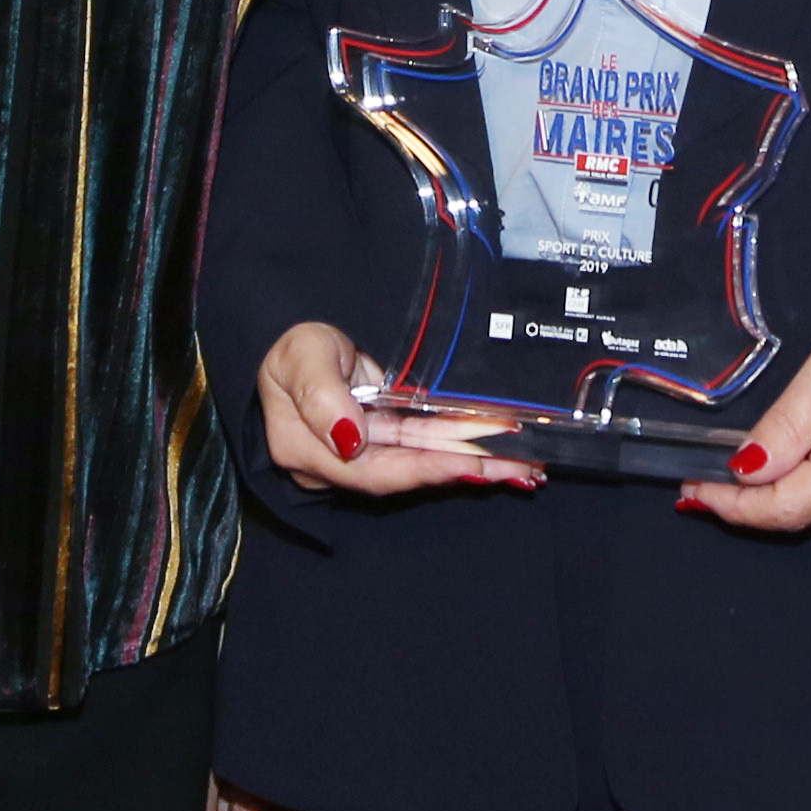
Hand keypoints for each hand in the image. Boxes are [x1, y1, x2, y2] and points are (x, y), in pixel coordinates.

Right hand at [258, 320, 546, 496]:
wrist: (285, 338)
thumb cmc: (290, 346)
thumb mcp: (300, 358)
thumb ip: (320, 396)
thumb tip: (351, 440)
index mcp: (309, 451)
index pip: (376, 471)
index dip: (426, 469)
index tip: (473, 464)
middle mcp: (340, 461)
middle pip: (409, 472)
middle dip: (467, 469)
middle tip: (522, 469)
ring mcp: (364, 449)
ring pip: (424, 458)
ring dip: (475, 461)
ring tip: (525, 466)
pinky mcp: (383, 435)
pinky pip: (426, 444)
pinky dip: (461, 446)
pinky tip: (499, 454)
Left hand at [674, 342, 810, 536]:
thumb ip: (786, 423)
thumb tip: (744, 469)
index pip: (785, 507)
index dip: (734, 506)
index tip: (695, 488)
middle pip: (799, 515)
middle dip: (748, 503)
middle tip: (707, 480)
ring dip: (778, 499)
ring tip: (746, 471)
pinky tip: (794, 469)